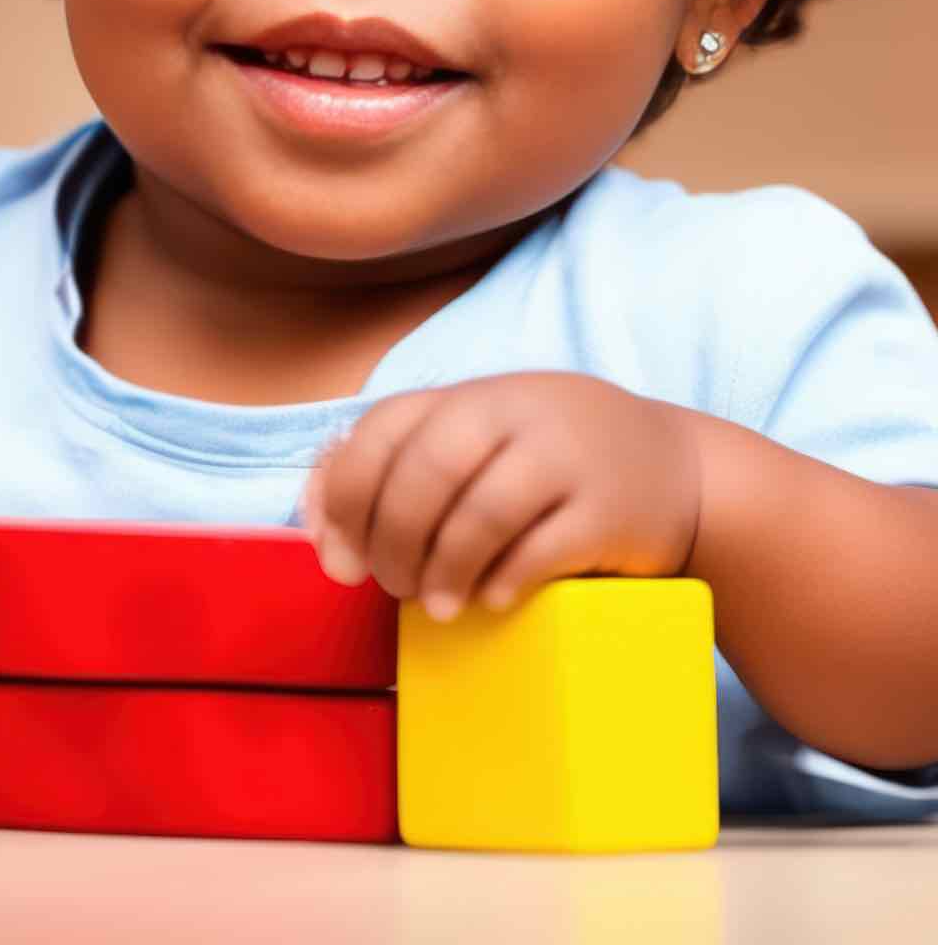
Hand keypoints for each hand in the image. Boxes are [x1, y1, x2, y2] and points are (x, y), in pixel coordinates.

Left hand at [298, 371, 701, 619]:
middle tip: (391, 585)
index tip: (337, 556)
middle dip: (392, 539)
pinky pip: (543, 548)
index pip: (382, 430)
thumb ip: (398, 465)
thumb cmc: (549, 463)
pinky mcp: (612, 510)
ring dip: (443, 569)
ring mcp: (567, 458)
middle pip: (424, 472)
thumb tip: (320, 530)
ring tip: (434, 605)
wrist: (683, 472)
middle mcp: (515, 413)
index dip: (343, 495)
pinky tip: (491, 599)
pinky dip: (504, 580)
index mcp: (469, 397)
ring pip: (481, 513)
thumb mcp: (480, 440)